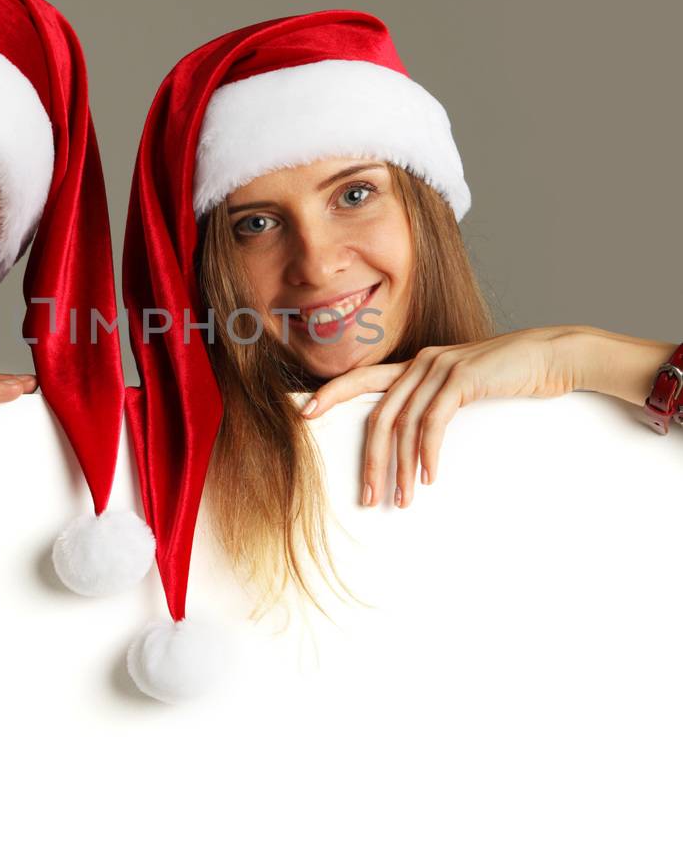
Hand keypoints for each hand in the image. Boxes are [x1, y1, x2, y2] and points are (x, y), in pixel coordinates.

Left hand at [299, 326, 582, 507]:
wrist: (552, 356)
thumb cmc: (509, 377)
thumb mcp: (464, 389)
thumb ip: (436, 404)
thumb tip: (413, 442)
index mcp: (415, 366)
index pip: (362, 380)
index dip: (331, 394)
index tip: (303, 413)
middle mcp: (420, 363)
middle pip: (379, 415)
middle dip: (369, 460)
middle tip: (367, 497)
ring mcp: (440, 367)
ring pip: (404, 424)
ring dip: (401, 467)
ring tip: (402, 500)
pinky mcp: (462, 377)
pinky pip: (433, 422)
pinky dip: (427, 452)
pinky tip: (429, 476)